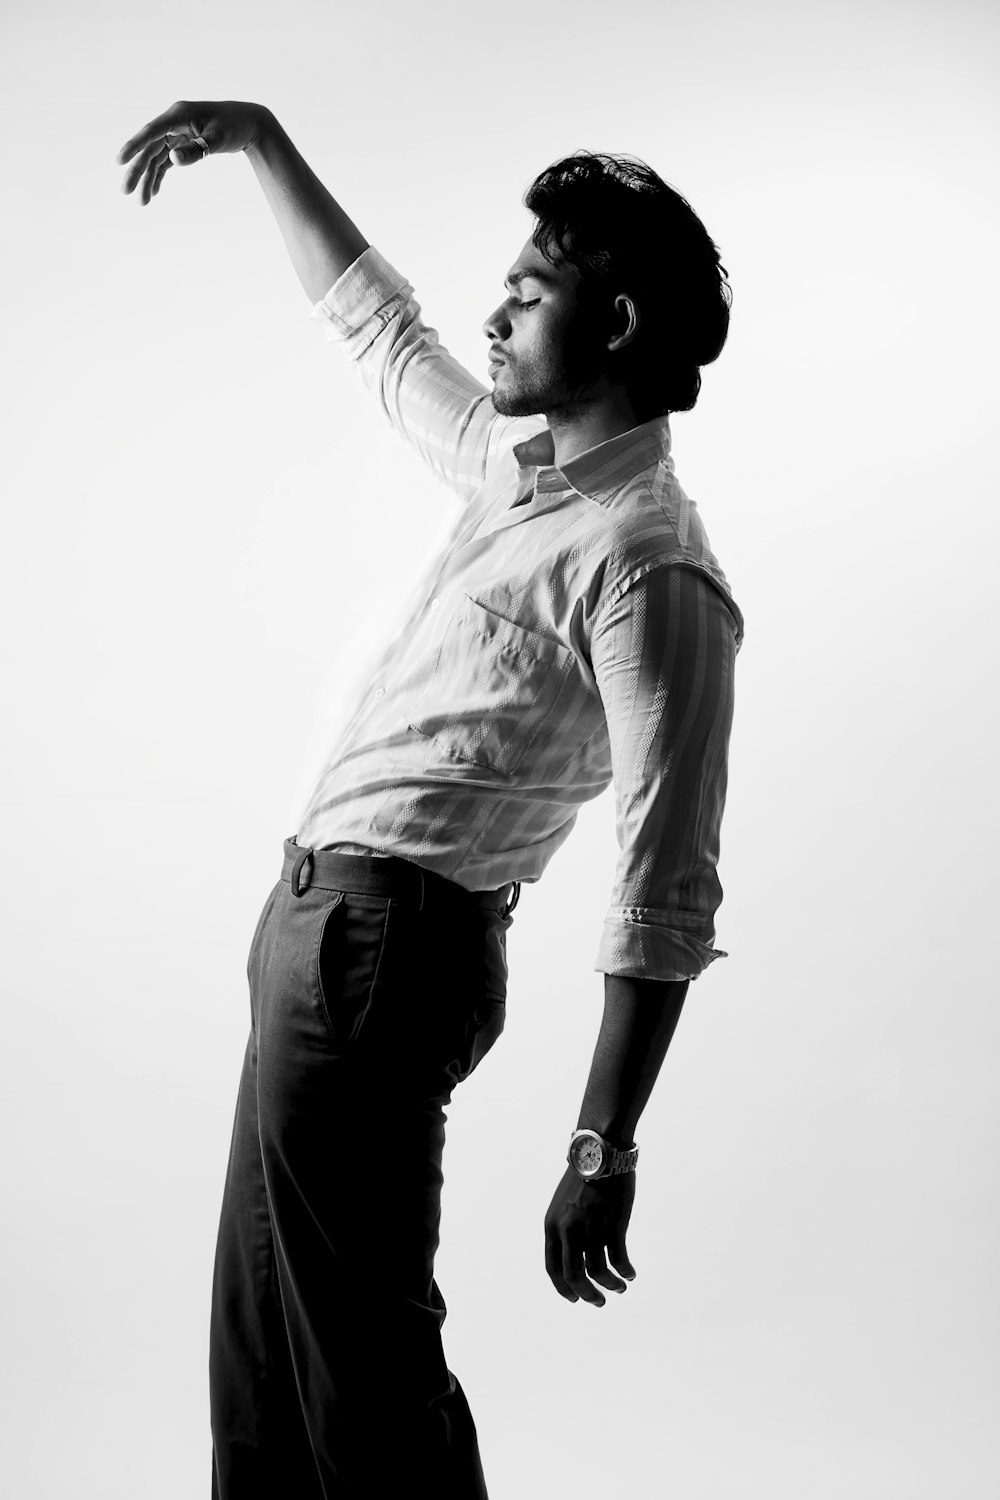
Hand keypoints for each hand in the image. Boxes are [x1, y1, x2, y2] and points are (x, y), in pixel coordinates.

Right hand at [115, 99, 270, 204]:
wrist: (248, 123)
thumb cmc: (234, 126)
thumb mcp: (217, 139)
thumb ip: (195, 149)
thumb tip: (172, 159)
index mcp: (178, 115)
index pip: (151, 132)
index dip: (133, 146)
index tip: (119, 161)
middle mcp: (173, 123)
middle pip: (149, 149)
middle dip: (137, 171)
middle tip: (124, 192)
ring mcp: (176, 134)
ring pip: (156, 158)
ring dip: (148, 179)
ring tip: (142, 202)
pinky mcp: (182, 144)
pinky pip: (166, 161)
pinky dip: (160, 176)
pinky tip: (153, 193)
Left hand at [544, 1164, 635, 1306]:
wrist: (600, 1150)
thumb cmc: (584, 1176)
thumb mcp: (563, 1204)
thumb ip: (565, 1229)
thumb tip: (576, 1256)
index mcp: (552, 1225)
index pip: (553, 1268)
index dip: (564, 1289)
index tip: (575, 1299)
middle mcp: (569, 1229)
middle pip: (575, 1276)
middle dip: (587, 1294)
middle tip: (599, 1302)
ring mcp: (591, 1226)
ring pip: (599, 1272)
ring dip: (611, 1285)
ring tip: (620, 1287)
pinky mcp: (613, 1223)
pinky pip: (619, 1258)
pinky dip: (624, 1271)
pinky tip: (630, 1273)